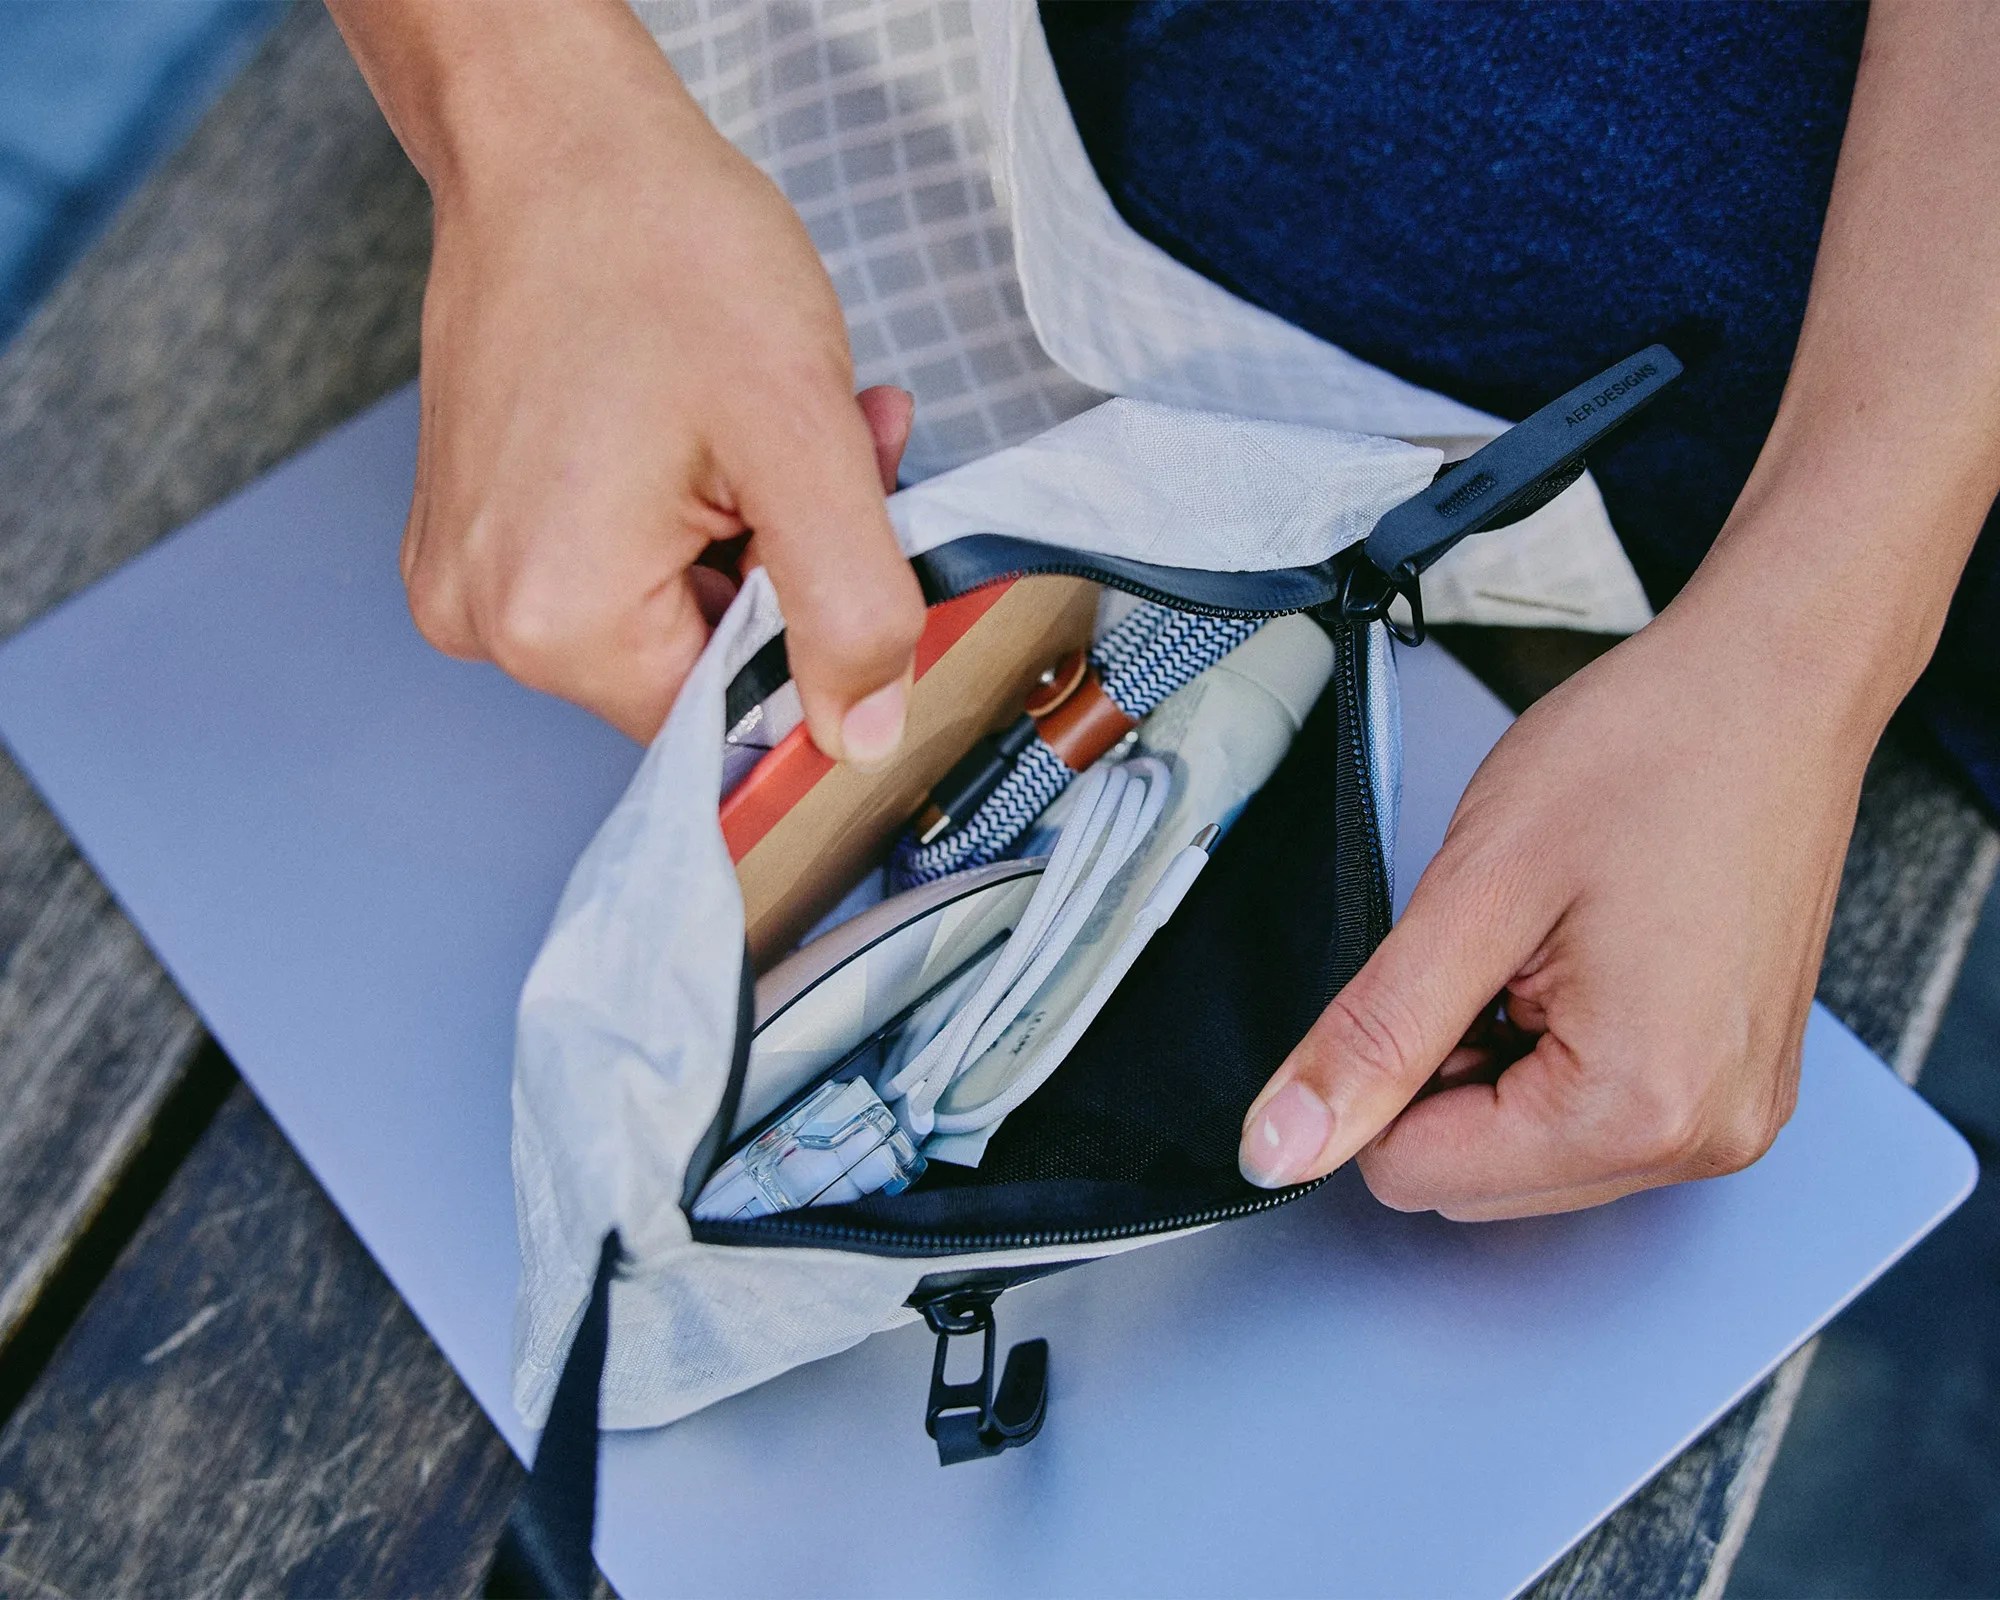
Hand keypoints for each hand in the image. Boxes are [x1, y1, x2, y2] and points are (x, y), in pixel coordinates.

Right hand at [382, 2, 923, 752]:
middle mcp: (486, 619)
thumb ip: (851, 605)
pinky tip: (719, 427)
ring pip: (668, 610)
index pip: (731, 717)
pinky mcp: (474, 527)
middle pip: (695, 663)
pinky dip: (691, 512)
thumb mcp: (801, 435)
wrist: (551, 137)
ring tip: (775, 422)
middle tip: (838, 456)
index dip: (817, 642)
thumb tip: (863, 733)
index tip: (853, 539)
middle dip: (789, 572)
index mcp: (555, 619)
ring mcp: (469, 572)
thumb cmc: (661, 249)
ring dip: (751, 534)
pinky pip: (613, 564)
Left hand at [1238, 580, 1881, 1218]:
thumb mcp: (1475, 889)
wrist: (1774, 684)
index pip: (1418, 1177)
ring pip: (1528, 1153)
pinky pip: (1597, 1118)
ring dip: (1499, 1063)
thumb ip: (1372, 1035)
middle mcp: (1702, 1140)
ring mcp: (1731, 1117)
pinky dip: (1556, 1055)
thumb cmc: (1650, 753)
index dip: (1380, 1078)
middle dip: (1446, 1073)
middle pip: (1476, 1181)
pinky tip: (1583, 962)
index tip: (1425, 977)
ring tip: (1546, 948)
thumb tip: (1280, 1147)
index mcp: (1638, 1107)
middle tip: (1492, 953)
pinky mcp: (1738, 1085)